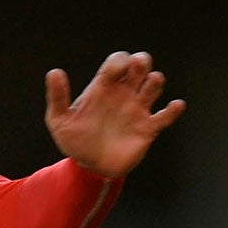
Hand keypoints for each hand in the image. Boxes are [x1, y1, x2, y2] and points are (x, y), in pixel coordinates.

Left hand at [44, 51, 183, 178]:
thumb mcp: (59, 121)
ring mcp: (137, 110)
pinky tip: (174, 106)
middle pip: (140, 66)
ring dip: (155, 81)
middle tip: (137, 67)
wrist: (89, 167)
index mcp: (104, 87)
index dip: (119, 61)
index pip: (117, 62)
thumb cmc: (74, 140)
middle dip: (142, 61)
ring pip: (154, 85)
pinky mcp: (147, 129)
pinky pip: (165, 116)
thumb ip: (58, 97)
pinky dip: (173, 110)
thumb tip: (54, 72)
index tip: (115, 71)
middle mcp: (123, 94)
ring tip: (150, 85)